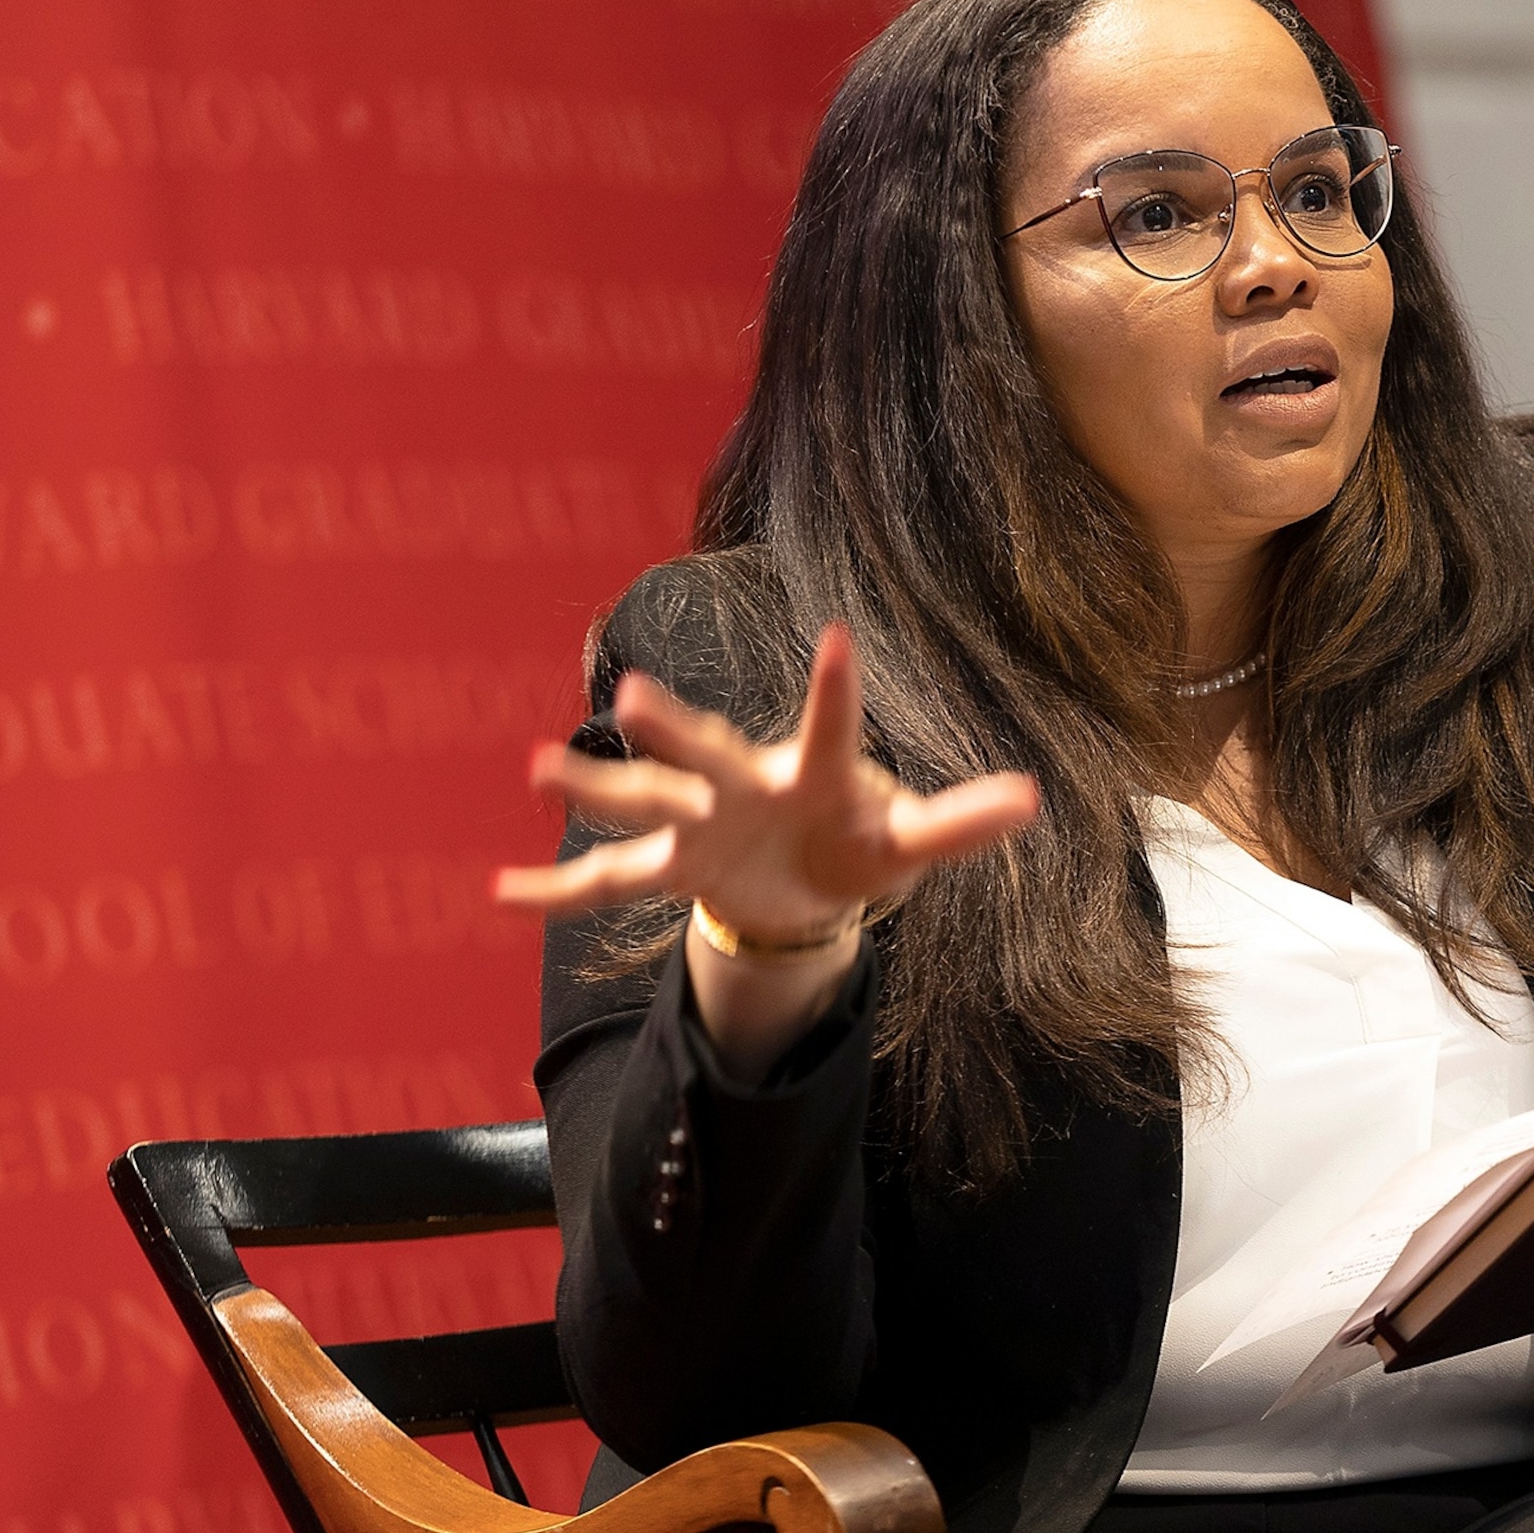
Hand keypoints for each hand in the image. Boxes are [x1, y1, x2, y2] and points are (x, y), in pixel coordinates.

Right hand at [492, 623, 1041, 940]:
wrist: (810, 881)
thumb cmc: (860, 844)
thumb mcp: (909, 845)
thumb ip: (960, 824)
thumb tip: (1033, 801)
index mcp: (814, 774)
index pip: (830, 729)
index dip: (835, 689)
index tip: (836, 636)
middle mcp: (745, 784)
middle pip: (709, 756)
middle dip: (675, 733)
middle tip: (631, 698)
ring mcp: (699, 822)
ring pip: (644, 802)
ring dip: (596, 788)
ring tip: (539, 767)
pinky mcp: (672, 865)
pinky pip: (608, 882)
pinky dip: (558, 894)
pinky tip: (500, 895)